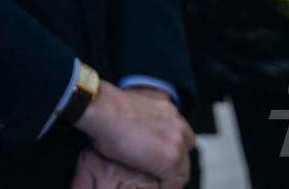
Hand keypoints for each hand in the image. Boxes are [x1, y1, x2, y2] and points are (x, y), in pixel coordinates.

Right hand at [76, 82, 192, 183]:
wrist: (103, 110)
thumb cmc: (106, 109)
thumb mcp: (134, 108)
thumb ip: (145, 120)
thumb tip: (138, 130)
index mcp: (170, 111)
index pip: (183, 138)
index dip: (174, 151)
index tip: (162, 160)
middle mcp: (177, 126)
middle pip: (185, 157)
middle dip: (175, 168)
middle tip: (161, 177)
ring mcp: (175, 144)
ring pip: (182, 173)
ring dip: (170, 180)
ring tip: (158, 186)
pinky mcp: (169, 161)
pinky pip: (173, 185)